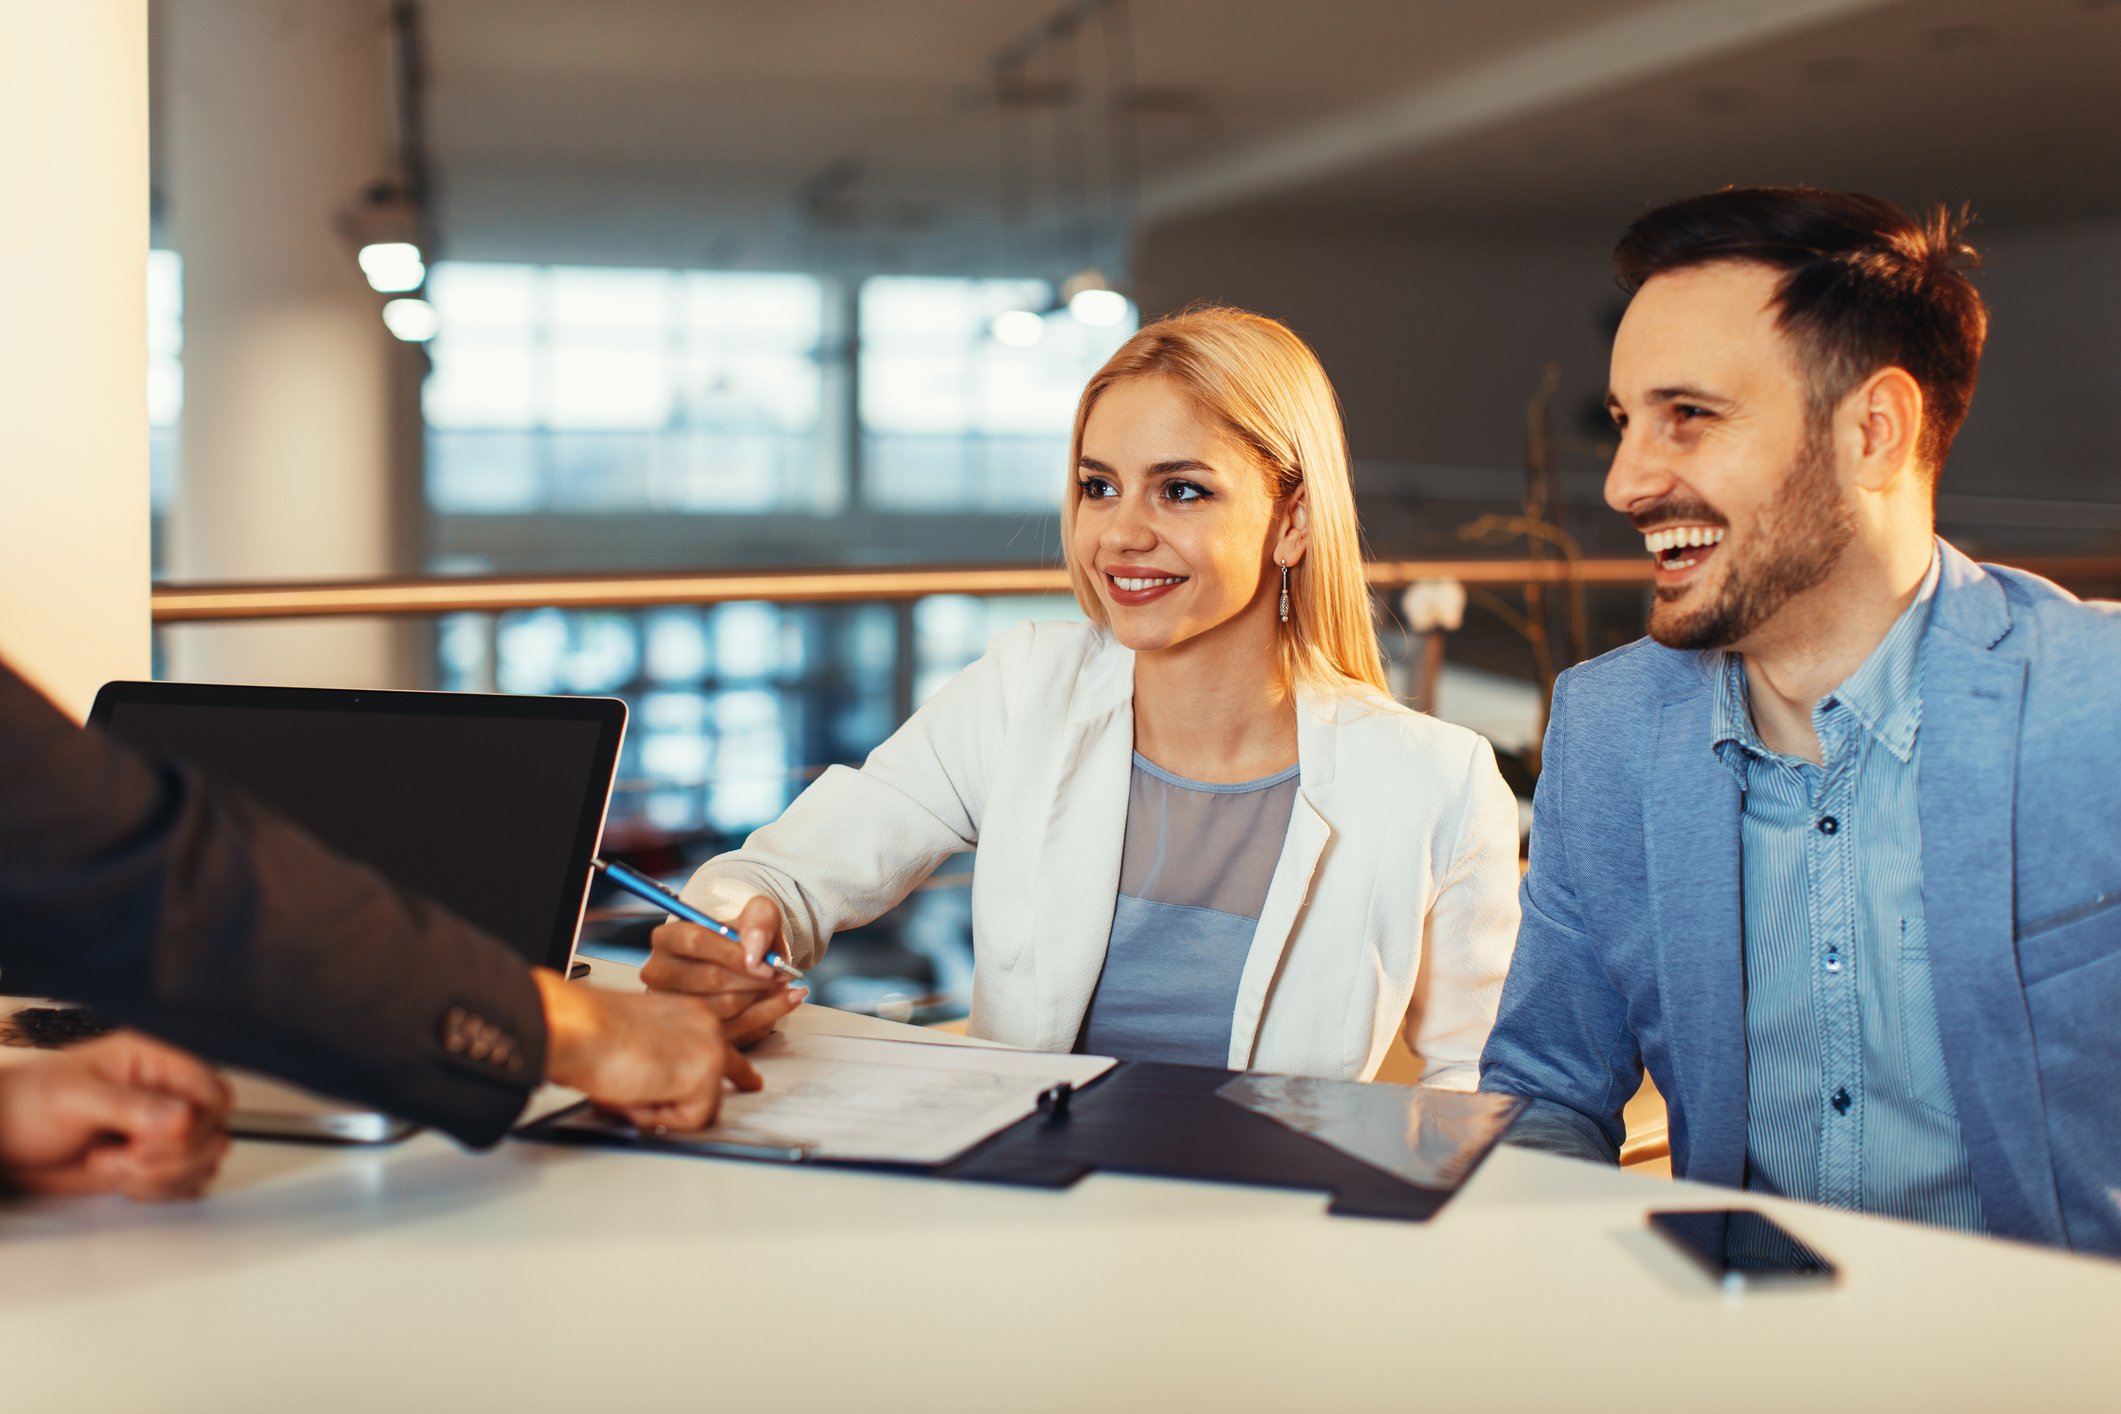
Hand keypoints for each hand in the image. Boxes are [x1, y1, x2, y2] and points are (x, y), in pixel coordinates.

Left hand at [0, 1031, 231, 1201]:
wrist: (5, 1144)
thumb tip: (183, 1119)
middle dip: (169, 1156)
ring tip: (112, 1165)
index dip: (195, 1122)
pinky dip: (158, 1190)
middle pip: (215, 1131)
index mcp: (156, 1061)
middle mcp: (167, 1094)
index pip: (213, 1091)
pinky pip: (187, 1182)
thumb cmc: (29, 1106)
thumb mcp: (75, 1098)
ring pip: (205, 1160)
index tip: (149, 1138)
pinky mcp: (156, 1161)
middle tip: (125, 1155)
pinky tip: (122, 1179)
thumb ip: (131, 1106)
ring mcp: (163, 1130)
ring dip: (160, 1176)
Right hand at [533, 972, 765, 1129]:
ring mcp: (711, 1048)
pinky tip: (635, 1093)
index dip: (737, 1072)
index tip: (750, 1083)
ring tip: (628, 1087)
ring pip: (700, 1107)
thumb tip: (662, 1090)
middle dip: (681, 1103)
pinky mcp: (704, 1075)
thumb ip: (662, 1060)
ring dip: (660, 1109)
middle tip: (651, 1099)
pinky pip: (689, 1121)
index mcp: (690, 1012)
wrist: (578, 1029)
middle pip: (716, 1085)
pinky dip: (656, 1117)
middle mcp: (707, 1025)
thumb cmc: (590, 1032)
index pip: (722, 1047)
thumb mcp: (638, 1041)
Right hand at [640, 896, 807, 1045]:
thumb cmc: (745, 937)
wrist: (747, 962)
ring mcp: (673, 1006)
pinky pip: (734, 1028)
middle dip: (752, 978)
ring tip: (779, 984)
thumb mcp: (758, 914)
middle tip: (780, 975)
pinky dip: (768, 1013)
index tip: (766, 963)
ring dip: (759, 996)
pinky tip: (789, 999)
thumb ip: (760, 919)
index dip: (734, 954)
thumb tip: (754, 951)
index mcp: (668, 938)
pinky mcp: (692, 1031)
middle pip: (709, 978)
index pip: (695, 941)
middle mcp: (661, 973)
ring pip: (721, 1007)